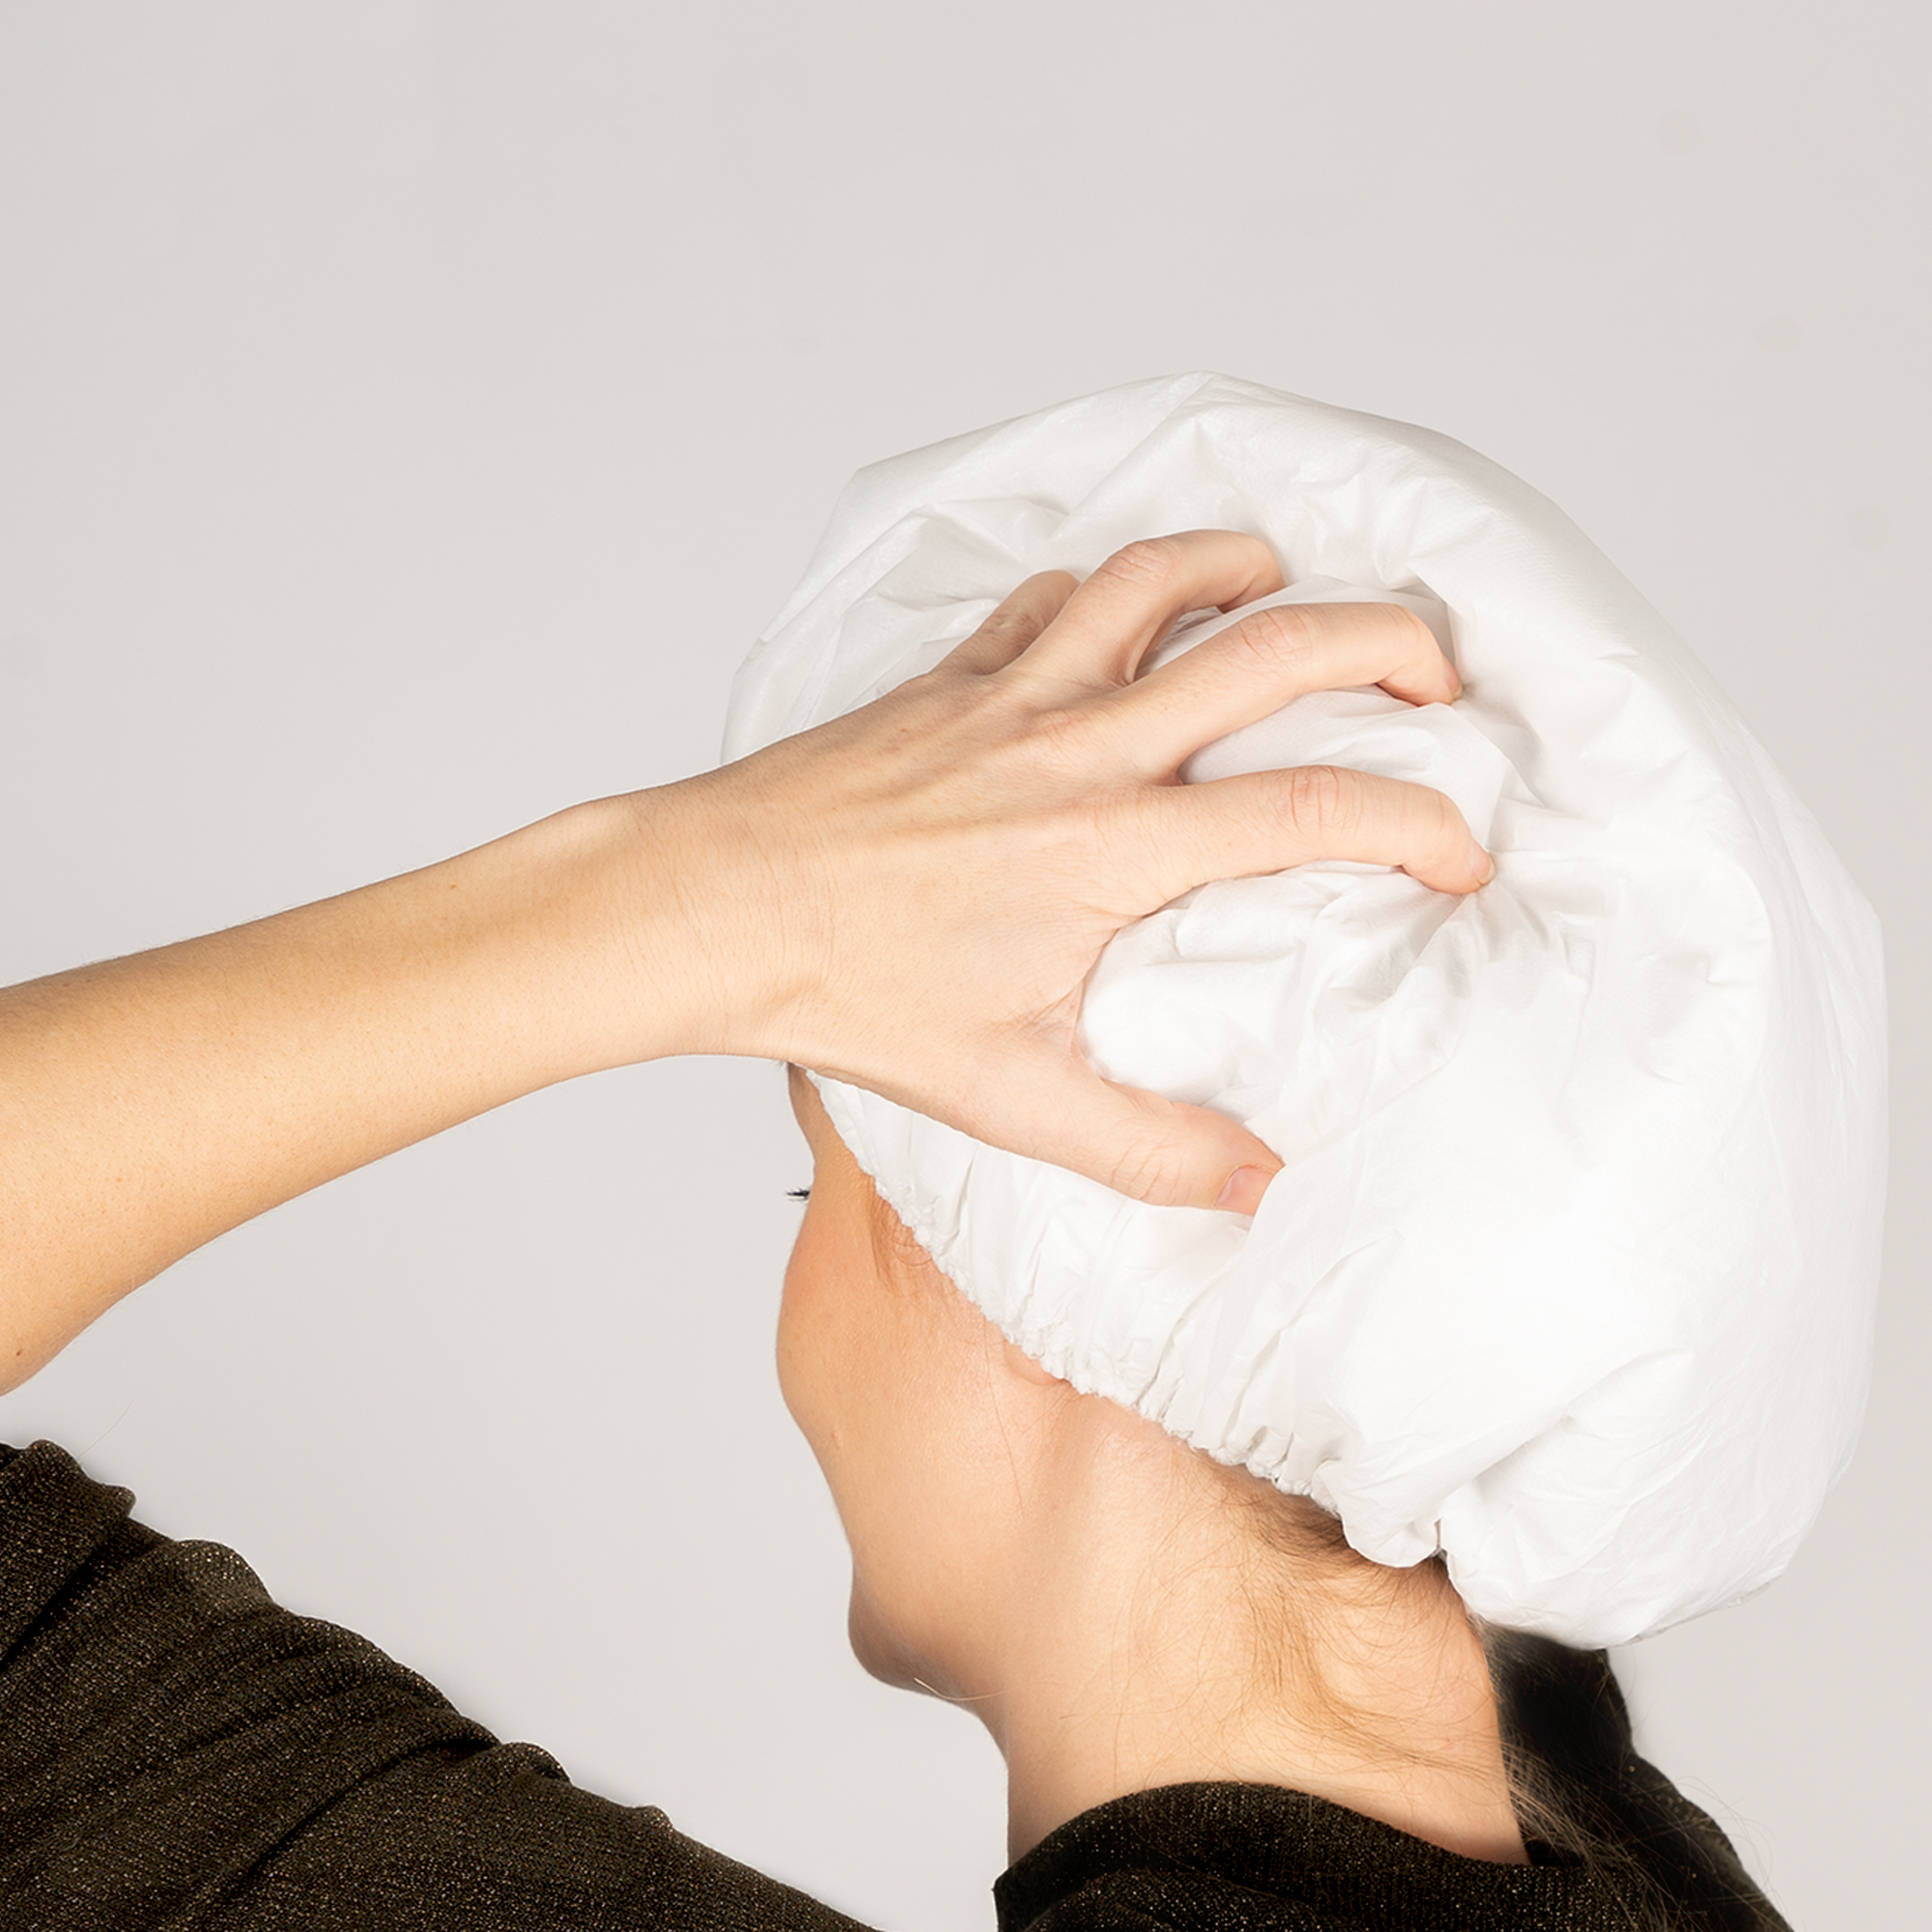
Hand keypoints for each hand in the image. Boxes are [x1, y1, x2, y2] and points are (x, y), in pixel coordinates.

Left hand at [650, 531, 1485, 1213]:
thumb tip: (1263, 1187)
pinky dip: (1109, 588)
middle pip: (1275, 647)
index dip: (1420, 825)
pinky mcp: (951, 680)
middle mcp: (1081, 748)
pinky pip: (1050, 597)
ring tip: (1294, 590)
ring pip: (1160, 580)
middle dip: (1388, 639)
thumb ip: (1150, 1147)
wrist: (714, 908)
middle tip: (1437, 668)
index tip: (1461, 854)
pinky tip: (1122, 614)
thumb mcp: (1011, 1098)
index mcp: (1116, 849)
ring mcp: (1013, 696)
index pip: (1317, 811)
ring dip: (1246, 569)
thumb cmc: (851, 997)